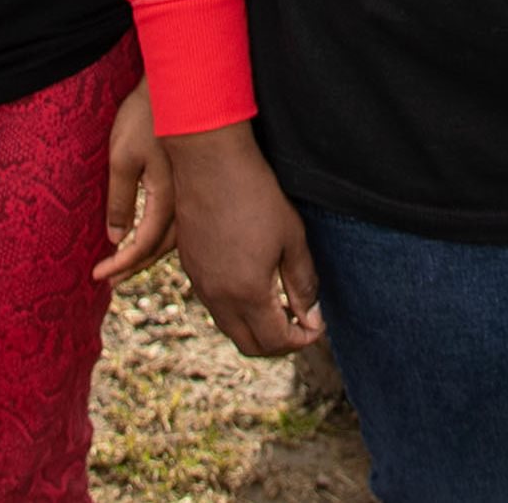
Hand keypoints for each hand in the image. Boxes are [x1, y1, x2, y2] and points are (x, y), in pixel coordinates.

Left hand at [94, 80, 177, 282]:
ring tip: (128, 264)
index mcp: (167, 196)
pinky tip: (152, 235)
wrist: (179, 84)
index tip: (99, 275)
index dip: (122, 263)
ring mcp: (192, 191)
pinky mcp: (191, 180)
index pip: (144, 244)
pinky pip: (180, 219)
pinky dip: (163, 235)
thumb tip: (115, 237)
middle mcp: (185, 200)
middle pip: (162, 247)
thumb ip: (120, 199)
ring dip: (150, 253)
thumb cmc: (146, 116)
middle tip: (111, 281)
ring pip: (174, 236)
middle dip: (135, 265)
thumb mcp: (121, 157)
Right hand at [159, 123, 322, 353]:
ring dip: (257, 328)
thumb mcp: (291, 239)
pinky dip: (238, 311)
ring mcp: (200, 284)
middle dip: (279, 343)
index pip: (276, 340)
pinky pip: (215, 307)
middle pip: (250, 345)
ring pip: (230, 328)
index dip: (302, 340)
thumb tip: (312, 318)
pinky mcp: (190, 268)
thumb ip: (303, 284)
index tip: (317, 326)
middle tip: (300, 324)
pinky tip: (255, 287)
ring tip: (281, 306)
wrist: (209, 162)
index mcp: (246, 293)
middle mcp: (218, 297)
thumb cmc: (255, 195)